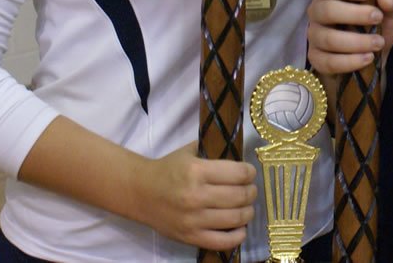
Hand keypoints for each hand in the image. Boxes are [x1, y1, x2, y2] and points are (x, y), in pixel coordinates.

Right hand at [136, 141, 256, 250]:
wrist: (140, 192)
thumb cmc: (167, 170)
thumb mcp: (188, 152)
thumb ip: (212, 150)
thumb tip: (239, 156)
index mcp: (196, 171)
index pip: (238, 173)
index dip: (250, 173)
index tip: (250, 173)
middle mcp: (196, 196)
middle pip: (240, 196)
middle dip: (251, 192)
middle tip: (250, 189)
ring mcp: (193, 219)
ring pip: (236, 218)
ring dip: (248, 212)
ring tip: (247, 207)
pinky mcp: (190, 237)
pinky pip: (222, 241)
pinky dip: (238, 236)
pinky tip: (241, 227)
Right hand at [307, 0, 392, 74]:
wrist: (371, 58)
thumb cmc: (374, 26)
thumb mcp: (389, 11)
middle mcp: (317, 13)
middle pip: (327, 10)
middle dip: (355, 14)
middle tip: (377, 18)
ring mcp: (314, 37)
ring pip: (329, 39)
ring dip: (357, 42)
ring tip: (378, 43)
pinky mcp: (316, 59)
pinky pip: (328, 61)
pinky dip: (350, 61)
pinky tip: (368, 58)